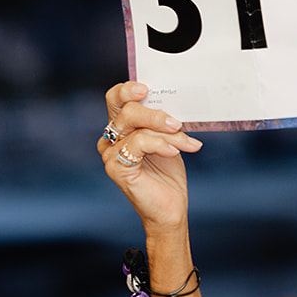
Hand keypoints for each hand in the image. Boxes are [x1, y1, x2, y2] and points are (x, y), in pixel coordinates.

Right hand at [96, 81, 201, 235]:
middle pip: (125, 110)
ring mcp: (110, 153)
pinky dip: (160, 144)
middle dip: (154, 112)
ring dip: (166, 132)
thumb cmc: (167, 174)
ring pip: (135, 126)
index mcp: (121, 127)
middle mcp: (111, 138)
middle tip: (176, 122)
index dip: (127, 89)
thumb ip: (162, 121)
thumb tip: (174, 104)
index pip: (115, 99)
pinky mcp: (115, 167)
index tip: (146, 88)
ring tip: (185, 142)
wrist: (170, 208)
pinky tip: (175, 152)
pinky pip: (138, 144)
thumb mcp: (168, 139)